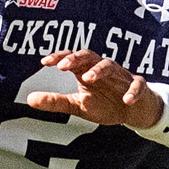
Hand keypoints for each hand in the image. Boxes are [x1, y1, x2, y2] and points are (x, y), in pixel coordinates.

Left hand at [26, 50, 162, 127]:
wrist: (133, 112)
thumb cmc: (104, 104)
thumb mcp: (78, 105)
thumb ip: (55, 101)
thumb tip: (29, 99)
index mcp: (86, 71)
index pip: (72, 58)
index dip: (60, 57)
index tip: (44, 62)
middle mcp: (103, 69)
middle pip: (90, 55)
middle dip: (76, 59)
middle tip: (63, 66)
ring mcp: (121, 77)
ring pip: (110, 66)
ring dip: (99, 70)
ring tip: (88, 78)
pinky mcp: (138, 87)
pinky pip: (136, 85)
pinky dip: (132, 91)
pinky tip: (126, 100)